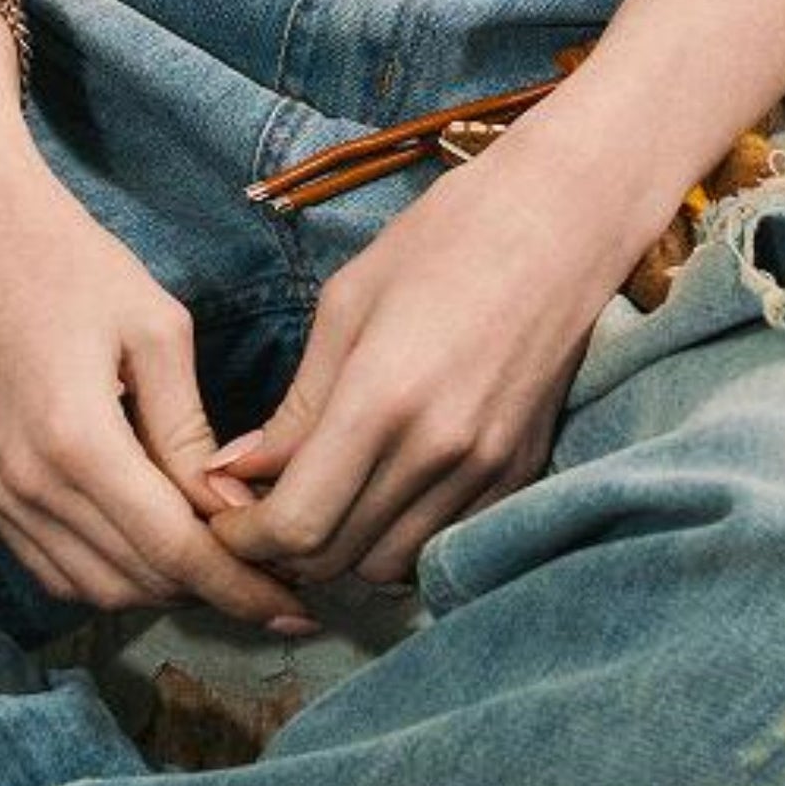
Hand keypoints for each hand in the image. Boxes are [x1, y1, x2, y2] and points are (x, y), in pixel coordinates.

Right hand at [0, 138, 321, 632]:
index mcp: (78, 440)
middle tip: (276, 583)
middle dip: (212, 592)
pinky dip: (111, 573)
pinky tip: (158, 550)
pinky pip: (55, 566)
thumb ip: (190, 431)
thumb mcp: (155, 330)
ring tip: (226, 570)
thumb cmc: (72, 261)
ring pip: (94, 587)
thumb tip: (234, 510)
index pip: (173, 550)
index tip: (297, 608)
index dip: (239, 587)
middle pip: (137, 579)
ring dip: (162, 589)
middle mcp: (29, 485)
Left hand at [200, 122, 660, 592]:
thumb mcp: (348, 303)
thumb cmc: (445, 237)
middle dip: (282, 547)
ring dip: (342, 550)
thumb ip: (297, 403)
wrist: (562, 219)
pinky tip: (380, 491)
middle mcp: (438, 450)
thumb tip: (240, 470)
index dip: (245, 537)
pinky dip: (400, 537)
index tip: (221, 515)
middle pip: (337, 558)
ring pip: (389, 566)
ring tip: (319, 501)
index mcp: (383, 398)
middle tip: (257, 509)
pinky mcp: (521, 473)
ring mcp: (487, 469)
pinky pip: (444, 543)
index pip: (297, 523)